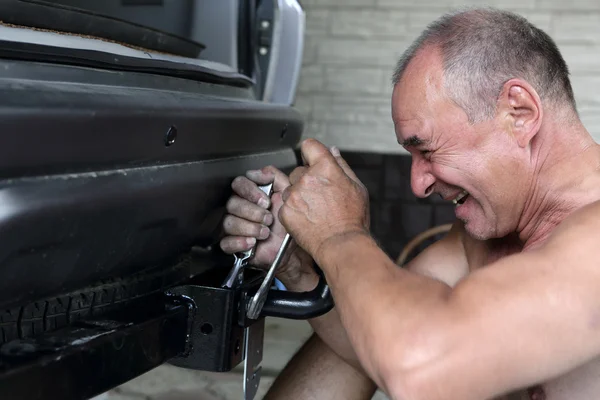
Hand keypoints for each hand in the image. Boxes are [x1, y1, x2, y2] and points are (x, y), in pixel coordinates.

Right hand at [219, 165, 317, 287]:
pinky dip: (240, 242)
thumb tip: (258, 172)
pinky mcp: (233, 245)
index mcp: (250, 195)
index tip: (265, 201)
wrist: (291, 249)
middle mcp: (240, 208)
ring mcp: (234, 227)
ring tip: (265, 232)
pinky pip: (226, 242)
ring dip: (250, 227)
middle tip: (268, 218)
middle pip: (232, 203)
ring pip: (229, 222)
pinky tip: (252, 242)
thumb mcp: (287, 195)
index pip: (239, 184)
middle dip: (253, 212)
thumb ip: (275, 177)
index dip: (250, 191)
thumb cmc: (288, 223)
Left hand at [279, 139, 369, 262]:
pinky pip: (286, 205)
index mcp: (325, 168)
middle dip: (306, 180)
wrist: (341, 244)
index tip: (312, 161)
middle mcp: (307, 178)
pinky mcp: (285, 211)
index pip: (309, 146)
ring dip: (298, 196)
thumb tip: (333, 151)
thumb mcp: (356, 187)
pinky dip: (294, 211)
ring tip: (314, 211)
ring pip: (290, 189)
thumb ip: (342, 166)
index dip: (311, 153)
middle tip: (320, 197)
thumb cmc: (352, 219)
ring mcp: (294, 195)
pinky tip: (307, 219)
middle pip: (299, 171)